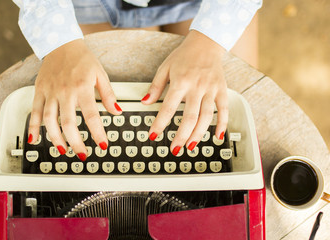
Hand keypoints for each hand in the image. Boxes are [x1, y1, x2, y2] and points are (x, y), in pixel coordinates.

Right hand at [27, 39, 120, 159]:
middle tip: (82, 154)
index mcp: (82, 87)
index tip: (103, 144)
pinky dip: (33, 126)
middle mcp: (65, 91)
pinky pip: (35, 111)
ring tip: (63, 150)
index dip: (98, 132)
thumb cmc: (82, 59)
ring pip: (50, 120)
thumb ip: (108, 95)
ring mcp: (50, 92)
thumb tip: (117, 111)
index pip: (91, 116)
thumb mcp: (100, 74)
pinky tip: (35, 139)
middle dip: (76, 142)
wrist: (61, 43)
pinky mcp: (39, 91)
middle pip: (69, 123)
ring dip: (56, 138)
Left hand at [143, 30, 227, 154]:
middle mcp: (197, 87)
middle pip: (190, 117)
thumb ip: (155, 86)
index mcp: (181, 82)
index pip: (169, 107)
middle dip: (181, 136)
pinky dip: (222, 124)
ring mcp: (211, 89)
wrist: (206, 42)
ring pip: (206, 116)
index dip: (160, 123)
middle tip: (175, 149)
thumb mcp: (165, 68)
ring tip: (191, 146)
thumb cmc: (184, 55)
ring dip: (199, 134)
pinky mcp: (222, 90)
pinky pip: (224, 109)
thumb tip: (145, 102)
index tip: (153, 135)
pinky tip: (217, 136)